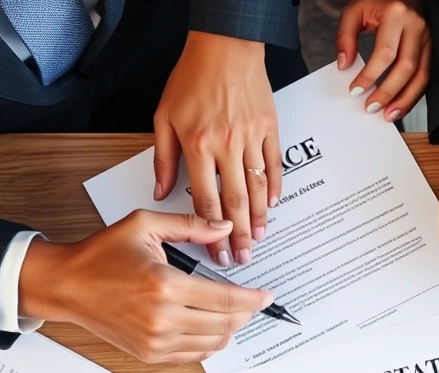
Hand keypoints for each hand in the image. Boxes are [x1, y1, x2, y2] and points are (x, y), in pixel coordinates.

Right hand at [17, 210, 273, 362]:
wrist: (66, 285)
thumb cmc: (100, 255)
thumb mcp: (145, 226)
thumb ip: (190, 225)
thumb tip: (224, 227)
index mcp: (165, 286)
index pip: (226, 299)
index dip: (253, 299)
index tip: (267, 295)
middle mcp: (162, 319)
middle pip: (225, 324)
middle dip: (247, 313)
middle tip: (254, 302)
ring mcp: (155, 341)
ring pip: (213, 343)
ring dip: (230, 328)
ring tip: (234, 312)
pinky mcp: (149, 354)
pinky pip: (194, 355)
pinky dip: (209, 342)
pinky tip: (212, 326)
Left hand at [154, 32, 279, 266]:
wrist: (224, 47)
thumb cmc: (192, 78)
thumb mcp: (164, 117)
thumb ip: (164, 159)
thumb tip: (162, 192)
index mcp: (198, 145)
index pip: (207, 201)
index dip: (212, 233)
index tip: (217, 253)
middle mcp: (227, 145)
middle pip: (235, 202)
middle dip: (240, 236)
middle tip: (243, 259)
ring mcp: (252, 137)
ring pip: (258, 187)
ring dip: (259, 218)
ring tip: (260, 239)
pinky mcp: (270, 128)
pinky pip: (274, 165)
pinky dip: (275, 188)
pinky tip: (273, 206)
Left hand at [337, 0, 429, 121]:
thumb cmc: (377, 1)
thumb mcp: (354, 11)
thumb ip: (345, 37)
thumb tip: (344, 65)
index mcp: (397, 14)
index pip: (385, 53)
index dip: (371, 75)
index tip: (355, 90)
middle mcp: (416, 26)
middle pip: (406, 67)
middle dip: (388, 92)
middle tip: (371, 107)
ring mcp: (427, 38)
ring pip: (421, 75)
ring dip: (405, 99)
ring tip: (389, 115)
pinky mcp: (430, 48)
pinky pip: (425, 75)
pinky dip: (413, 94)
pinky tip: (400, 105)